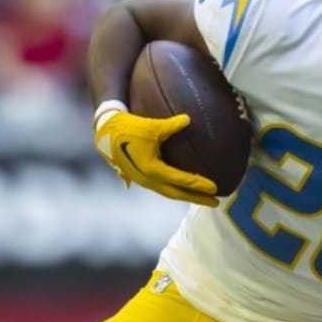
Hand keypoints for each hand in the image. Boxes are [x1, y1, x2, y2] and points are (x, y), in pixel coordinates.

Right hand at [94, 105, 218, 206]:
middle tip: (215, 202)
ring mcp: (144, 181)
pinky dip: (176, 190)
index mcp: (152, 169)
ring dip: (187, 196)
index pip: (181, 180)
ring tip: (203, 198)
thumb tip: (189, 119)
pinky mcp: (141, 178)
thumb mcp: (151, 126)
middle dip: (197, 198)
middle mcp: (148, 180)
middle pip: (178, 194)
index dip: (199, 185)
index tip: (215, 188)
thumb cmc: (128, 128)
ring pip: (170, 193)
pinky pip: (163, 188)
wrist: (105, 134)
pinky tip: (184, 190)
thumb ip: (171, 125)